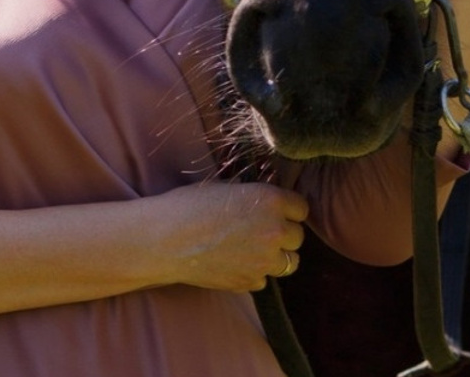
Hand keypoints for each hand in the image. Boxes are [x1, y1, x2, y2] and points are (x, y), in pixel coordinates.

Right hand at [147, 182, 307, 292]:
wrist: (166, 238)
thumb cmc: (191, 205)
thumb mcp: (228, 188)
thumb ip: (255, 197)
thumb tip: (267, 201)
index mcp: (271, 200)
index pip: (302, 208)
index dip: (290, 210)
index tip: (279, 212)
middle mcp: (274, 230)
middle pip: (298, 237)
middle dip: (285, 234)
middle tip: (263, 230)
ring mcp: (264, 260)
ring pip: (289, 262)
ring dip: (276, 256)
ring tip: (254, 249)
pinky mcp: (249, 282)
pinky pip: (265, 279)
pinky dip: (255, 273)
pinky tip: (236, 262)